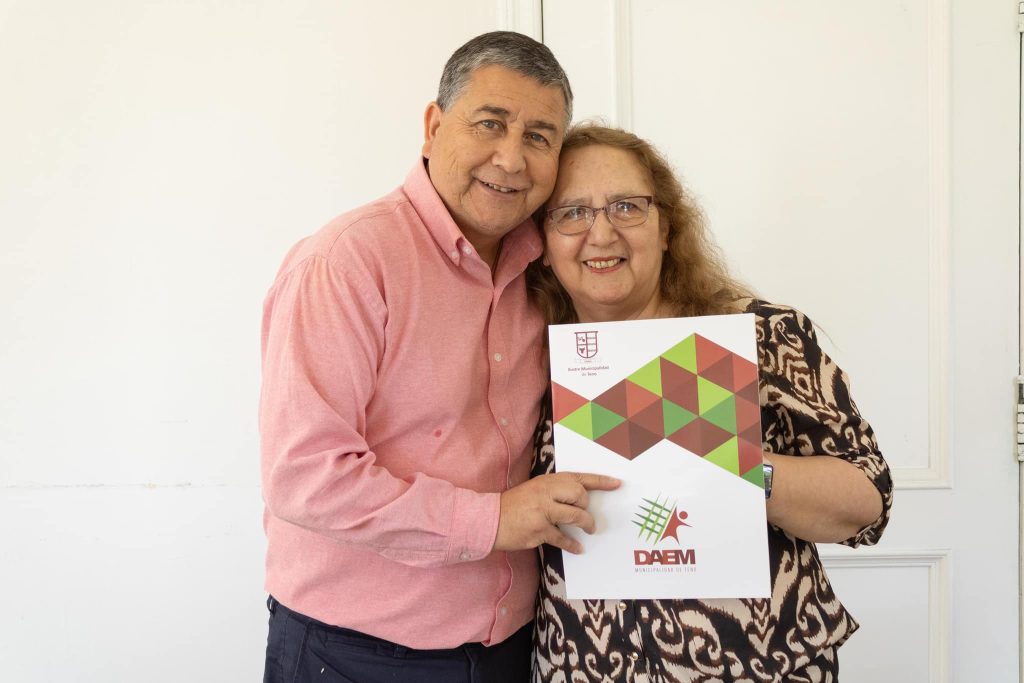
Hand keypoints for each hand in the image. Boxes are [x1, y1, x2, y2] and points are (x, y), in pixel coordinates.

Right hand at [493, 472, 620, 554]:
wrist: (490, 519)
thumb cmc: (514, 505)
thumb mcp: (534, 489)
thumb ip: (554, 491)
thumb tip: (578, 499)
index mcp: (547, 481)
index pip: (578, 478)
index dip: (600, 481)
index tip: (616, 483)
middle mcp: (546, 493)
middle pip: (580, 496)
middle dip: (587, 507)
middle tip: (588, 515)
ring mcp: (543, 512)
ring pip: (575, 516)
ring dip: (586, 524)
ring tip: (590, 529)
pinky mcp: (539, 531)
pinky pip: (562, 538)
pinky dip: (572, 545)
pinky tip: (578, 548)